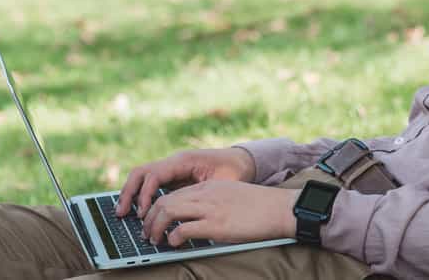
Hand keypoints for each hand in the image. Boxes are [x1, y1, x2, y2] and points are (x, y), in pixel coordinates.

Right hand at [116, 148, 256, 216]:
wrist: (241, 161)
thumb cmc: (233, 172)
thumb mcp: (222, 183)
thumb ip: (203, 195)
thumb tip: (186, 213)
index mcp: (184, 160)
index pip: (155, 174)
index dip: (145, 194)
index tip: (142, 212)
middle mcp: (174, 162)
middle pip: (141, 172)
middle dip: (129, 192)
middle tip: (121, 213)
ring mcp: (171, 168)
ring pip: (142, 176)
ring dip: (130, 193)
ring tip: (123, 213)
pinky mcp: (172, 176)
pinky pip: (150, 183)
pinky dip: (140, 195)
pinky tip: (137, 211)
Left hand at [142, 181, 298, 245]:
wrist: (281, 208)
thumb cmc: (261, 207)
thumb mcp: (232, 196)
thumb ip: (214, 202)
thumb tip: (197, 221)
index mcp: (209, 186)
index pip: (173, 193)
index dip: (158, 209)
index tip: (153, 222)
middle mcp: (206, 193)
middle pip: (165, 200)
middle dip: (150, 219)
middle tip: (147, 234)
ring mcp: (210, 208)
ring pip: (168, 211)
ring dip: (155, 227)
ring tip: (155, 240)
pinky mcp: (216, 224)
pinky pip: (183, 229)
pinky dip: (172, 237)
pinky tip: (173, 244)